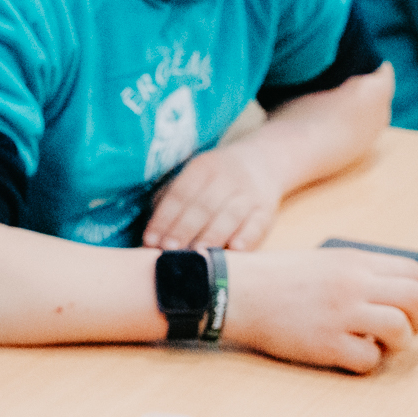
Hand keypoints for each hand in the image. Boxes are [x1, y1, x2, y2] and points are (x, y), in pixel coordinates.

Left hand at [142, 140, 286, 250]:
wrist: (262, 162)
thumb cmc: (213, 181)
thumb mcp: (193, 179)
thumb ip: (171, 202)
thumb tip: (151, 237)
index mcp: (202, 167)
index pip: (180, 193)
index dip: (165, 218)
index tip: (151, 240)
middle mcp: (227, 177)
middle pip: (203, 205)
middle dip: (184, 229)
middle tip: (169, 250)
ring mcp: (249, 193)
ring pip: (229, 215)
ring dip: (212, 236)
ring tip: (197, 254)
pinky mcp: (267, 210)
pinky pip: (257, 224)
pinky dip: (247, 237)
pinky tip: (235, 249)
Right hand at [220, 247, 417, 373]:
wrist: (235, 291)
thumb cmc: (275, 278)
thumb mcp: (324, 261)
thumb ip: (360, 273)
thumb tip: (397, 294)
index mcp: (353, 261)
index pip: (414, 272)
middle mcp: (352, 284)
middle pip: (417, 300)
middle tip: (414, 330)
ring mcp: (340, 314)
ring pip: (400, 330)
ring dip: (399, 342)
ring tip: (381, 344)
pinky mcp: (325, 343)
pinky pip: (368, 360)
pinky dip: (368, 361)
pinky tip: (352, 353)